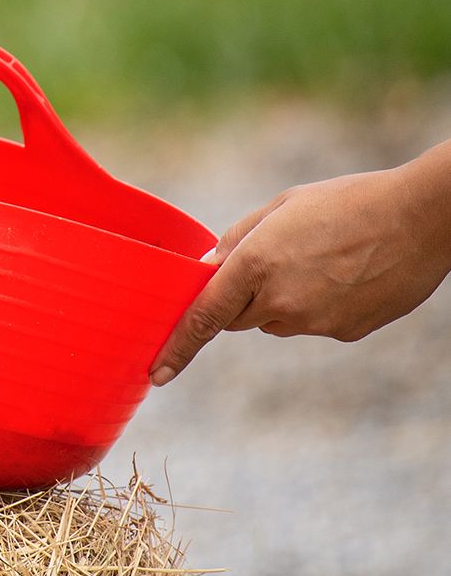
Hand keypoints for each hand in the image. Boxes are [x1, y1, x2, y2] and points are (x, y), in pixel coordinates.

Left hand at [151, 148, 450, 384]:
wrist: (418, 221)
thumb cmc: (344, 203)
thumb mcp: (279, 207)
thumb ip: (236, 240)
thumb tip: (207, 268)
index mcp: (256, 264)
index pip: (204, 317)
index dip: (177, 347)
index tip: (156, 373)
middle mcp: (282, 302)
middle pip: (236, 318)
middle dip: (238, 298)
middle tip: (268, 261)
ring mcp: (316, 323)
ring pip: (274, 321)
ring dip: (277, 300)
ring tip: (314, 259)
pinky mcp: (345, 333)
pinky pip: (311, 324)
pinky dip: (314, 305)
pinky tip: (340, 275)